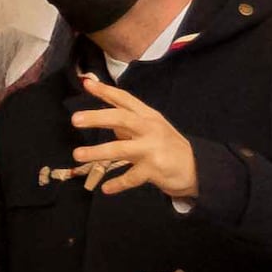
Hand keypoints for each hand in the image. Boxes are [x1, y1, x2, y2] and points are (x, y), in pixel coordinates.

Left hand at [70, 73, 195, 199]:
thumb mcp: (151, 128)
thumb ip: (127, 123)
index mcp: (148, 116)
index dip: (105, 91)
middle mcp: (150, 128)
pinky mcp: (154, 169)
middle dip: (97, 118)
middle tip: (75, 119)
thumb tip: (101, 116)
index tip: (86, 83)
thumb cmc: (168, 146)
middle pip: (121, 119)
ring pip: (121, 148)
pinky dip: (117, 183)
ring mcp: (152, 149)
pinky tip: (105, 188)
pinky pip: (131, 177)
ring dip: (98, 152)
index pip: (124, 99)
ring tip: (78, 154)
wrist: (196, 167)